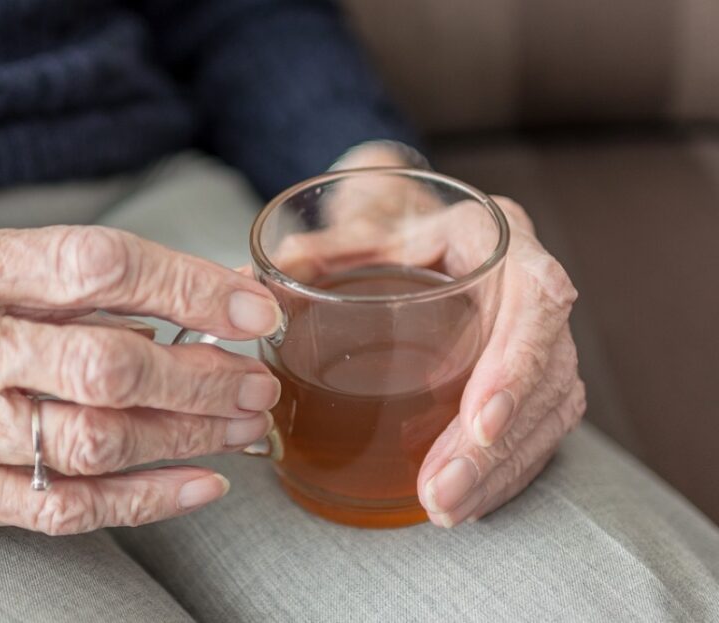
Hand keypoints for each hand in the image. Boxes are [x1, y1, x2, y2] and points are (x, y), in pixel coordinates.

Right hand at [0, 223, 281, 534]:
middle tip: (256, 379)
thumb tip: (158, 305)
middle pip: (109, 361)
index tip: (249, 306)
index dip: (188, 284)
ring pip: (97, 438)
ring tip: (242, 425)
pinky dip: (142, 499)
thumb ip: (38, 279)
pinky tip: (197, 484)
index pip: (96, 264)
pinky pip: (60, 504)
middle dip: (202, 374)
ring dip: (187, 434)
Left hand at [286, 142, 585, 526]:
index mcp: (496, 236)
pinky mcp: (534, 374)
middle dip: (496, 444)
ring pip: (550, 410)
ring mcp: (539, 333)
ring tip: (445, 509)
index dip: (516, 364)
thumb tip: (245, 279)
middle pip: (546, 370)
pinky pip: (540, 429)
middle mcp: (530, 284)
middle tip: (442, 491)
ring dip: (500, 469)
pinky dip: (506, 472)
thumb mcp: (357, 230)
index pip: (535, 298)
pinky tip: (468, 503)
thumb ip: (314, 252)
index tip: (478, 422)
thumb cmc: (390, 228)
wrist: (419, 229)